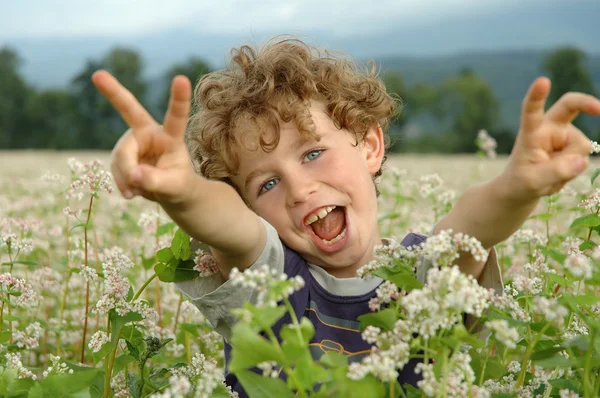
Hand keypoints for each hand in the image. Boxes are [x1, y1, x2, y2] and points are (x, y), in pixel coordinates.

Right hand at [92, 71, 197, 203]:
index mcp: (171, 136)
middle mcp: (149, 132)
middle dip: (113, 92)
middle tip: (97, 75)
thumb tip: (133, 175)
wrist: (169, 192)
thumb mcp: (174, 188)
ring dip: (125, 176)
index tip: (181, 78)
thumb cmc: (178, 185)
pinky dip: (121, 182)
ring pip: (121, 155)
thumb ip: (157, 181)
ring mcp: (133, 141)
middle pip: (129, 111)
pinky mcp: (122, 153)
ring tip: (135, 194)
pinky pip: (115, 167)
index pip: (176, 117)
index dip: (179, 99)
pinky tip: (131, 193)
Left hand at [502, 77, 599, 200]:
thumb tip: (581, 161)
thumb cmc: (521, 182)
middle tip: (599, 109)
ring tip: (550, 174)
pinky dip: (574, 171)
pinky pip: (584, 159)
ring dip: (570, 165)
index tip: (542, 81)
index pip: (532, 111)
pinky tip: (559, 174)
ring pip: (581, 146)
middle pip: (569, 106)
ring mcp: (564, 136)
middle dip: (586, 103)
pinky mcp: (574, 146)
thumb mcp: (532, 182)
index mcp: (530, 132)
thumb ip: (556, 171)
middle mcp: (549, 129)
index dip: (537, 96)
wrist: (523, 189)